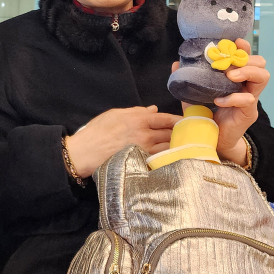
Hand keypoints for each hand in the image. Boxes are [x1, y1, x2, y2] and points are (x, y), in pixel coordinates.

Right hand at [65, 106, 180, 177]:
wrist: (85, 152)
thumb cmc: (97, 131)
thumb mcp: (115, 114)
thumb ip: (136, 111)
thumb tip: (154, 110)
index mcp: (139, 119)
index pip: (166, 119)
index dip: (179, 120)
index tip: (187, 121)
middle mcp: (145, 134)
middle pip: (171, 133)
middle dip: (180, 133)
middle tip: (188, 135)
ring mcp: (144, 150)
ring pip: (168, 147)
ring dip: (176, 146)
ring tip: (182, 147)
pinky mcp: (141, 163)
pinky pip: (160, 159)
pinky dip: (167, 157)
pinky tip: (172, 158)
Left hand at [171, 38, 268, 164]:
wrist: (212, 140)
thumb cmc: (206, 117)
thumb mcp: (195, 96)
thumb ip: (188, 82)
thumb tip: (176, 64)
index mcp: (237, 80)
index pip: (248, 59)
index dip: (244, 49)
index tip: (236, 42)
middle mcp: (247, 87)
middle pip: (261, 65)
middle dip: (247, 60)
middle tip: (229, 66)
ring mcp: (250, 100)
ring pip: (262, 78)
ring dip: (246, 73)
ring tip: (230, 76)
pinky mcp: (248, 113)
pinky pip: (248, 100)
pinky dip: (234, 98)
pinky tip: (220, 101)